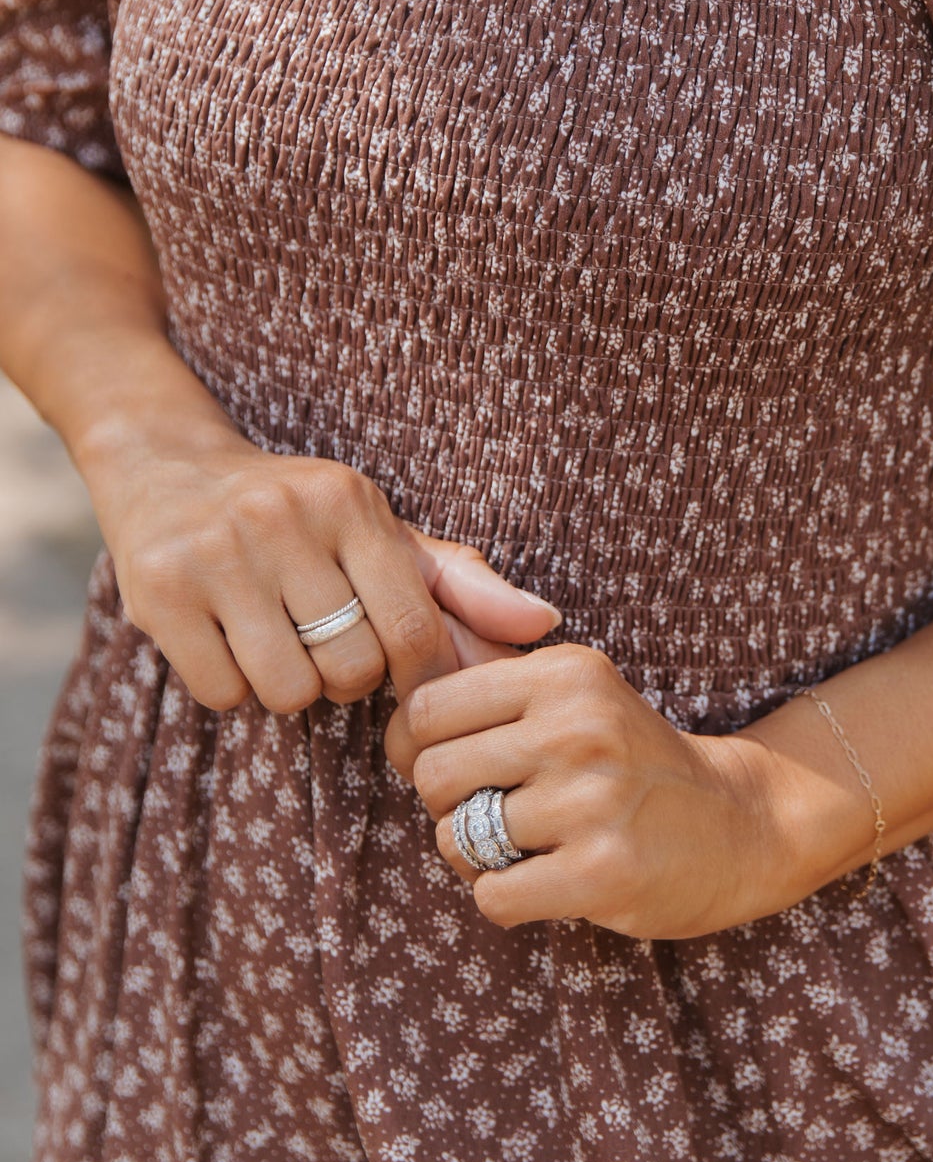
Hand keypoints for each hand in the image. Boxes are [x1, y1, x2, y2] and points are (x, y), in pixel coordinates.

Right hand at [93, 425, 560, 712]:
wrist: (167, 467)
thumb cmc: (300, 518)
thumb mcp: (382, 534)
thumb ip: (464, 585)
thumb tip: (546, 626)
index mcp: (350, 503)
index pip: (412, 629)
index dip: (418, 678)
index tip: (405, 683)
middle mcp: (282, 520)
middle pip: (350, 670)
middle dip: (346, 680)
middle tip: (325, 647)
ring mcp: (215, 554)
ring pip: (287, 690)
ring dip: (289, 689)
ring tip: (279, 645)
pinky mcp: (158, 592)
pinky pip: (224, 694)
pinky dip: (233, 689)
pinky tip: (229, 644)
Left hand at [385, 644, 806, 937]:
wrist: (740, 823)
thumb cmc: (633, 764)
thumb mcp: (579, 699)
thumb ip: (496, 694)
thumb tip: (392, 719)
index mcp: (565, 674)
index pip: (426, 708)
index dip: (421, 749)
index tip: (462, 769)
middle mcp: (578, 727)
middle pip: (433, 775)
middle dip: (449, 808)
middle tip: (495, 816)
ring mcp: (592, 799)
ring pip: (455, 840)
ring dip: (477, 861)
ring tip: (529, 851)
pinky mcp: (602, 870)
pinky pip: (492, 896)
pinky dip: (506, 901)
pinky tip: (549, 884)